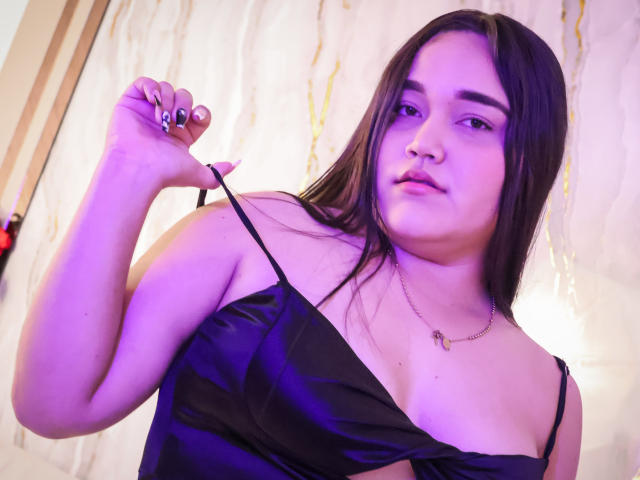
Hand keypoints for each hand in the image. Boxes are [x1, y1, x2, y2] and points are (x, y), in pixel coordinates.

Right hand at [103, 76, 237, 191]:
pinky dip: (152, 88)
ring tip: (162, 118)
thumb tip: (237, 162)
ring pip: (166, 88)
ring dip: (168, 99)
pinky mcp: (131, 103)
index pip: (199, 113)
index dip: (201, 112)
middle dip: (183, 106)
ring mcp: (147, 111)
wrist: (139, 168)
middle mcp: (165, 120)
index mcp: (182, 134)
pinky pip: (144, 83)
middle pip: (184, 97)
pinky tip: (153, 102)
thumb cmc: (166, 172)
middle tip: (175, 122)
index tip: (197, 118)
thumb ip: (220, 172)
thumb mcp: (201, 176)